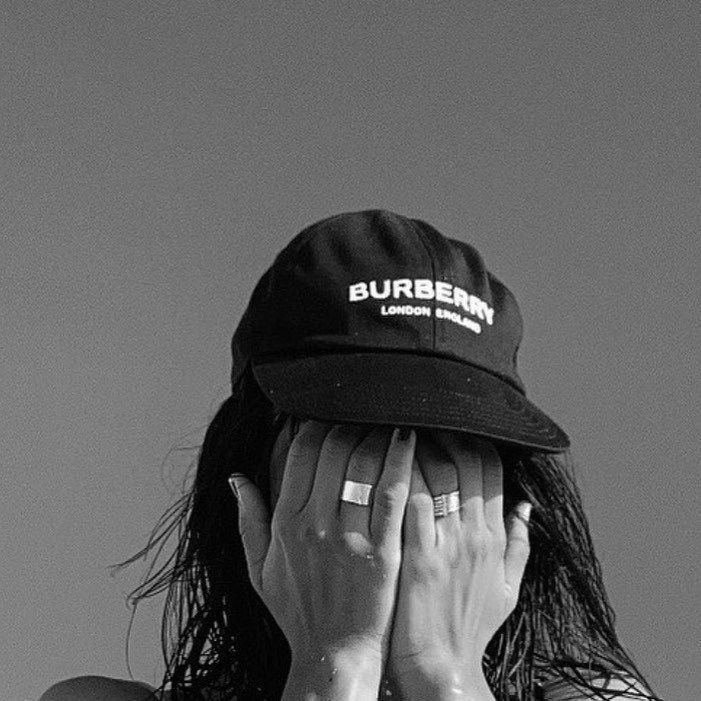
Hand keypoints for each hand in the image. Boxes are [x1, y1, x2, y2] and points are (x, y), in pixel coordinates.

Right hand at [231, 421, 415, 692]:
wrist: (334, 655)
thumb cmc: (298, 610)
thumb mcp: (259, 568)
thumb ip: (248, 519)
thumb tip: (237, 478)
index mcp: (285, 522)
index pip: (300, 451)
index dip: (317, 423)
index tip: (331, 412)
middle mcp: (314, 524)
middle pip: (334, 448)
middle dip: (350, 421)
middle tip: (365, 411)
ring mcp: (349, 537)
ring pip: (363, 463)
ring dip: (377, 433)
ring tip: (389, 418)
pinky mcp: (382, 550)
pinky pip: (392, 493)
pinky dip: (402, 460)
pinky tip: (410, 439)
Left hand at [387, 431, 531, 698]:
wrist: (439, 670)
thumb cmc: (468, 627)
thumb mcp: (508, 587)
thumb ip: (519, 542)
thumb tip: (525, 502)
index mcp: (493, 536)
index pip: (489, 467)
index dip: (469, 437)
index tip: (446, 422)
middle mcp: (475, 535)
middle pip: (464, 461)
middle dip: (441, 430)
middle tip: (416, 414)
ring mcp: (447, 546)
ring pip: (436, 473)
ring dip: (415, 444)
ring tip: (393, 424)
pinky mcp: (416, 559)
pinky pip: (408, 501)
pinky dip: (396, 474)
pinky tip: (379, 455)